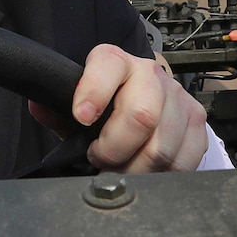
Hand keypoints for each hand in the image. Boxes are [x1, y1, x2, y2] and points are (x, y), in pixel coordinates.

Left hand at [31, 44, 207, 172]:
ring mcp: (177, 96)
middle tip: (99, 158)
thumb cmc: (105, 102)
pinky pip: (184, 161)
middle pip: (142, 115)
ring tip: (120, 167)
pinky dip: (160, 175)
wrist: (145, 97)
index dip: (93, 92)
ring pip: (161, 147)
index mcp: (114, 61)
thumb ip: (57, 107)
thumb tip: (39, 105)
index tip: (81, 117)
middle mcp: (149, 73)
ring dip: (135, 168)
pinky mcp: (197, 121)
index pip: (107, 66)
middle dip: (115, 148)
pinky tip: (144, 168)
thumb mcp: (77, 102)